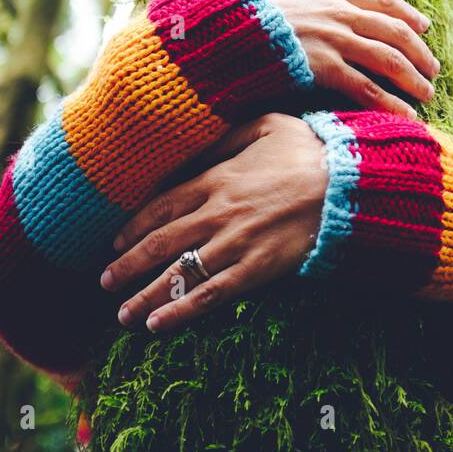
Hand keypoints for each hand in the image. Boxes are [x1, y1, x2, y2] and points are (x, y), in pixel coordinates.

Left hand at [101, 114, 326, 331]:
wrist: (348, 184)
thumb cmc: (311, 151)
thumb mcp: (266, 125)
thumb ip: (227, 137)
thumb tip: (200, 143)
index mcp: (216, 177)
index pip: (161, 206)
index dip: (133, 226)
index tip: (113, 241)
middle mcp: (217, 213)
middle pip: (160, 244)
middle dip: (127, 266)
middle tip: (104, 283)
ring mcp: (235, 244)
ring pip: (178, 274)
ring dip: (144, 297)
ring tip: (121, 316)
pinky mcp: (256, 270)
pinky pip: (210, 295)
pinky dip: (180, 312)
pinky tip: (156, 326)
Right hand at [243, 0, 438, 117]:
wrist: (218, 25)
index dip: (406, 12)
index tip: (424, 25)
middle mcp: (339, 12)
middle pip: (394, 31)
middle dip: (419, 51)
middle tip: (434, 69)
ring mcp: (334, 40)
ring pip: (388, 60)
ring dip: (413, 79)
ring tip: (427, 95)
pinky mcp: (324, 67)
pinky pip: (367, 89)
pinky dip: (391, 103)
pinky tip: (406, 116)